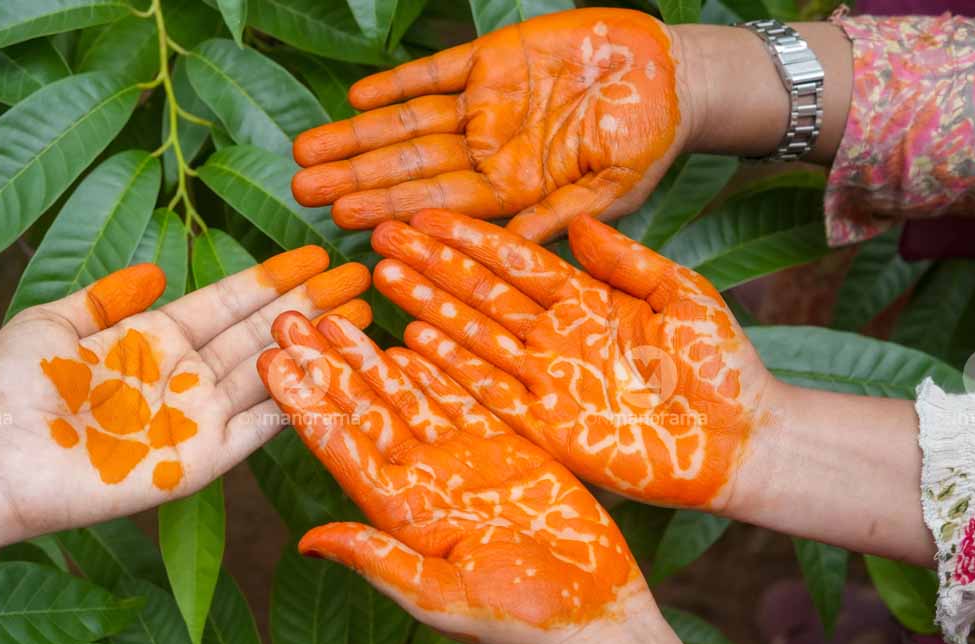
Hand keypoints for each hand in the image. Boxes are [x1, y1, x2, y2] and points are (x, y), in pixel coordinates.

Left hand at [0, 247, 369, 535]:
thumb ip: (108, 297)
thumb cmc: (14, 388)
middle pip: (260, 331)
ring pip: (270, 373)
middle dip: (311, 302)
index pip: (228, 300)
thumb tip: (157, 271)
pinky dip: (296, 400)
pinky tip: (330, 371)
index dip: (272, 277)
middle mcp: (184, 375)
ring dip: (314, 345)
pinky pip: (259, 427)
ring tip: (359, 314)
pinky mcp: (202, 460)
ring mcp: (197, 418)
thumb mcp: (54, 323)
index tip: (314, 254)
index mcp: (153, 338)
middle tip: (359, 277)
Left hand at [258, 313, 681, 643]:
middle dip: (326, 367)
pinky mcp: (507, 451)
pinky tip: (406, 342)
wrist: (595, 616)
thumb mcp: (445, 596)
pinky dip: (435, 370)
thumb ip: (381, 561)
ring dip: (369, 360)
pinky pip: (463, 399)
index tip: (270, 363)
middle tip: (288, 319)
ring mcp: (465, 465)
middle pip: (365, 412)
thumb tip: (309, 543)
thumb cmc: (523, 622)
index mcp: (404, 514)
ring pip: (408, 398)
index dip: (306, 404)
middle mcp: (426, 483)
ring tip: (334, 320)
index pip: (342, 447)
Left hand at [290, 7, 688, 242]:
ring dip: (359, 137)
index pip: (440, 204)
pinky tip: (358, 99)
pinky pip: (437, 74)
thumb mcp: (611, 188)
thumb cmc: (650, 140)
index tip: (345, 221)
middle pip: (409, 167)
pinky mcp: (492, 60)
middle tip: (302, 190)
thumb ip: (558, 214)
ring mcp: (486, 105)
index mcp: (513, 188)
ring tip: (306, 151)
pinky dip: (398, 84)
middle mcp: (489, 150)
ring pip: (409, 123)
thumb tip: (513, 253)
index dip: (393, 210)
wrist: (673, 75)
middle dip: (355, 178)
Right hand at [370, 209, 776, 509]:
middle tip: (383, 234)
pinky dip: (450, 367)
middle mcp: (556, 336)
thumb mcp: (682, 295)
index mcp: (587, 300)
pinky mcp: (545, 427)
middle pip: (482, 293)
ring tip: (383, 277)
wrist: (740, 442)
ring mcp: (547, 380)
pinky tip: (411, 341)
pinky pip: (487, 391)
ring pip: (475, 336)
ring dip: (428, 307)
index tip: (428, 214)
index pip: (517, 259)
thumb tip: (578, 220)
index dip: (472, 237)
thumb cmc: (722, 366)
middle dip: (433, 264)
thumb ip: (626, 260)